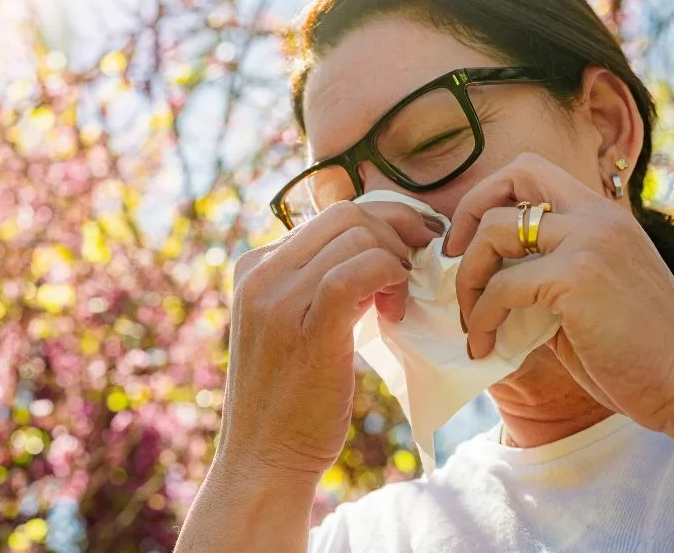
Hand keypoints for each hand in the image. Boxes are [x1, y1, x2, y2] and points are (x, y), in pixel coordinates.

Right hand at [218, 200, 438, 478]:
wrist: (264, 459)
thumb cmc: (290, 398)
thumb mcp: (293, 324)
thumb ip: (319, 284)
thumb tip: (377, 249)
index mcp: (255, 266)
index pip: (330, 214)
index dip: (383, 223)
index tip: (412, 248)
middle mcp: (259, 272)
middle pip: (346, 215)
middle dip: (397, 232)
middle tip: (419, 268)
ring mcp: (276, 298)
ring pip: (357, 236)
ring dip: (396, 260)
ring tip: (400, 302)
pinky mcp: (305, 327)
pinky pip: (359, 270)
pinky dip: (390, 276)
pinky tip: (396, 310)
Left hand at [445, 153, 673, 431]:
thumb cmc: (642, 355)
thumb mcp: (591, 298)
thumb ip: (547, 277)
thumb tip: (490, 284)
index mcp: (604, 216)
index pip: (534, 171)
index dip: (491, 198)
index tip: (471, 245)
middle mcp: (598, 216)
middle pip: (515, 173)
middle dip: (469, 212)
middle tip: (453, 262)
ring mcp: (589, 241)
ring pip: (495, 230)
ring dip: (467, 276)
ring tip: (470, 318)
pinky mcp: (577, 276)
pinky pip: (502, 286)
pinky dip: (482, 317)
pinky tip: (485, 346)